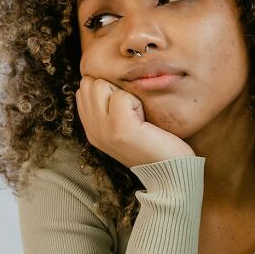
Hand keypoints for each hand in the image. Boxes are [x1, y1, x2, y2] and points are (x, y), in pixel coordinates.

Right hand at [75, 76, 195, 169]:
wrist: (171, 173)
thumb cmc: (155, 144)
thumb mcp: (125, 126)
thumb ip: (109, 108)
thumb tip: (107, 80)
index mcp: (91, 129)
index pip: (83, 90)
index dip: (107, 89)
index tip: (125, 109)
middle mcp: (92, 130)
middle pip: (90, 83)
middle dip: (113, 88)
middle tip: (132, 112)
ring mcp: (103, 130)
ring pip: (102, 86)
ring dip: (125, 95)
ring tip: (138, 116)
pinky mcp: (119, 129)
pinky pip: (122, 96)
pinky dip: (137, 103)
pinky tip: (144, 121)